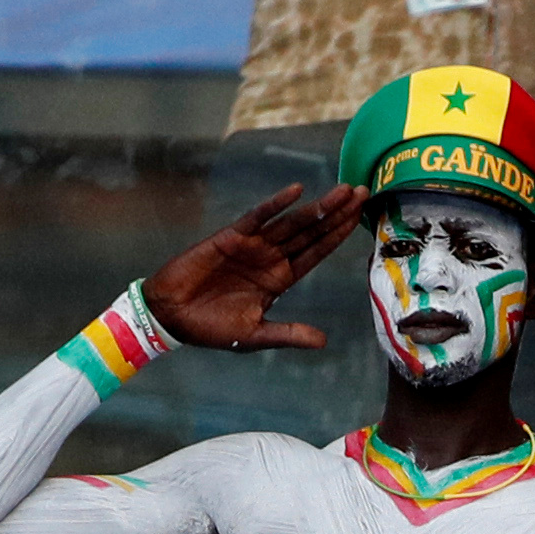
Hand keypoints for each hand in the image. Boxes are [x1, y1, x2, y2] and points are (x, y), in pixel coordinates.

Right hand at [142, 184, 367, 352]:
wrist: (172, 317)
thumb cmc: (212, 328)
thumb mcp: (255, 335)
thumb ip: (288, 334)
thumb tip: (322, 342)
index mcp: (281, 279)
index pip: (317, 252)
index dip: (339, 235)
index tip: (360, 218)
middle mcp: (272, 258)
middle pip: (312, 232)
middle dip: (338, 213)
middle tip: (362, 192)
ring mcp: (254, 246)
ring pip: (292, 222)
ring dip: (318, 207)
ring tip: (342, 191)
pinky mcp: (231, 237)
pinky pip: (258, 217)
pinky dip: (275, 204)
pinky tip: (296, 192)